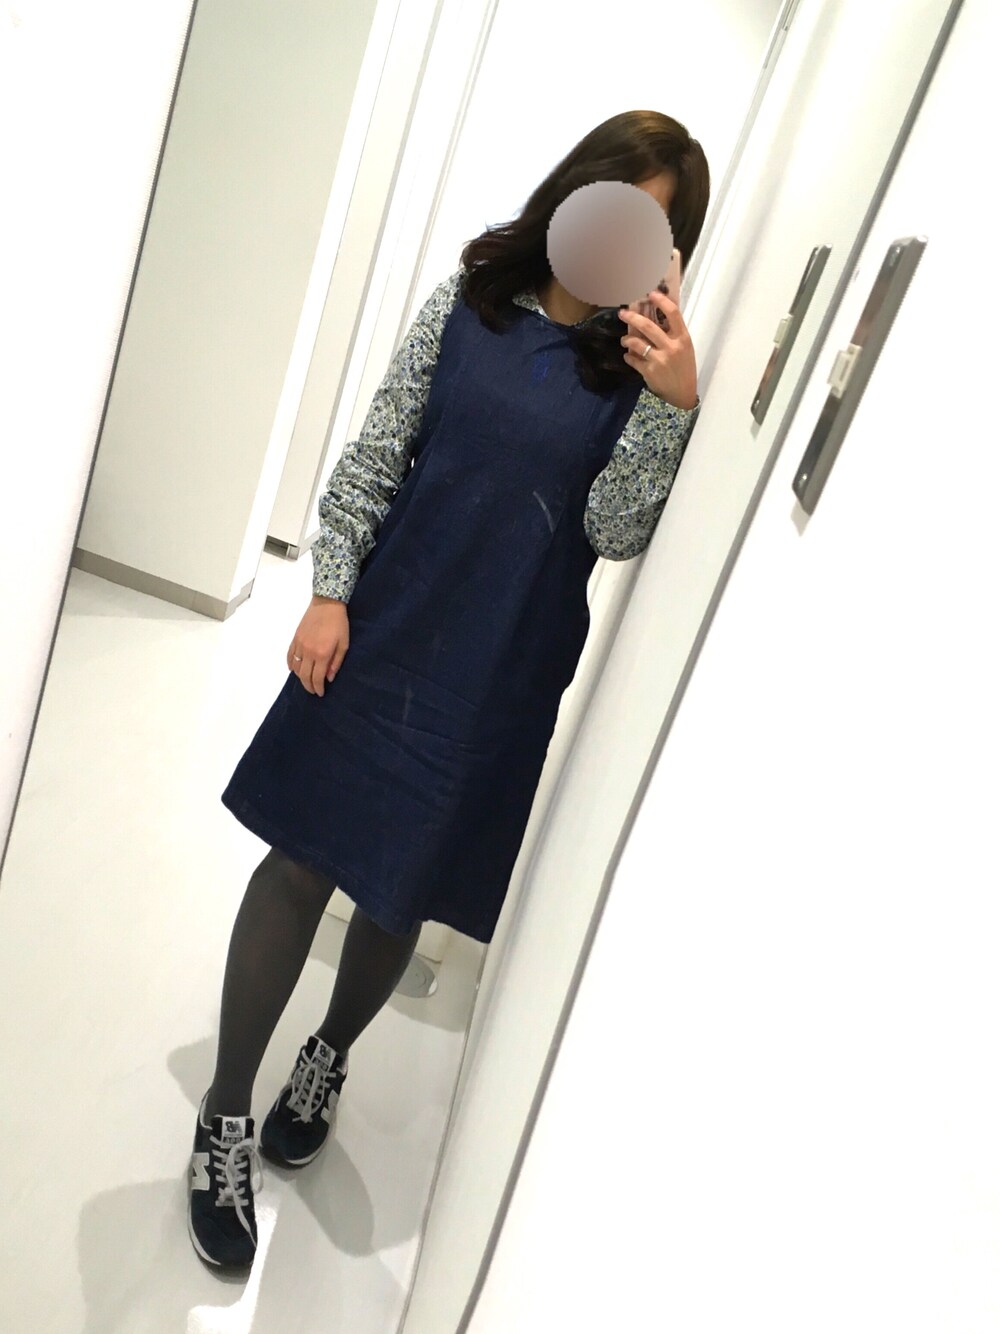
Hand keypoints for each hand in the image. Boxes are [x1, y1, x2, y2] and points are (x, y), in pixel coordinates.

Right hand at [287, 600, 349, 696]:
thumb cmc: (339, 623)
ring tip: (306, 681)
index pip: (317, 678)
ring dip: (300, 677)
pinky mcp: (295, 639)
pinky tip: (294, 669)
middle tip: (313, 691)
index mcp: (322, 654)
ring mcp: (299, 645)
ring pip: (295, 668)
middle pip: (304, 676)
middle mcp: (308, 652)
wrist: (326, 604)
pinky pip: (289, 656)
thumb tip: (329, 678)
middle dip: (308, 686)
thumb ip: (336, 662)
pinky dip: (291, 665)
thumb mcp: (344, 644)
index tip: (320, 693)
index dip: (318, 688)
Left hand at [619, 288, 697, 409]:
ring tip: (624, 340)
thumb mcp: (685, 349)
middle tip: (623, 313)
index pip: (673, 313)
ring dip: (627, 339)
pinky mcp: (649, 372)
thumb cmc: (684, 369)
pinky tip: (628, 356)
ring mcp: (660, 360)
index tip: (650, 293)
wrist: (683, 395)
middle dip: (632, 317)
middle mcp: (672, 347)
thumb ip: (673, 334)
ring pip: (637, 342)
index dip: (661, 301)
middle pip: (649, 326)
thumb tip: (657, 317)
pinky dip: (628, 357)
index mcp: (683, 338)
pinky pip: (633, 359)